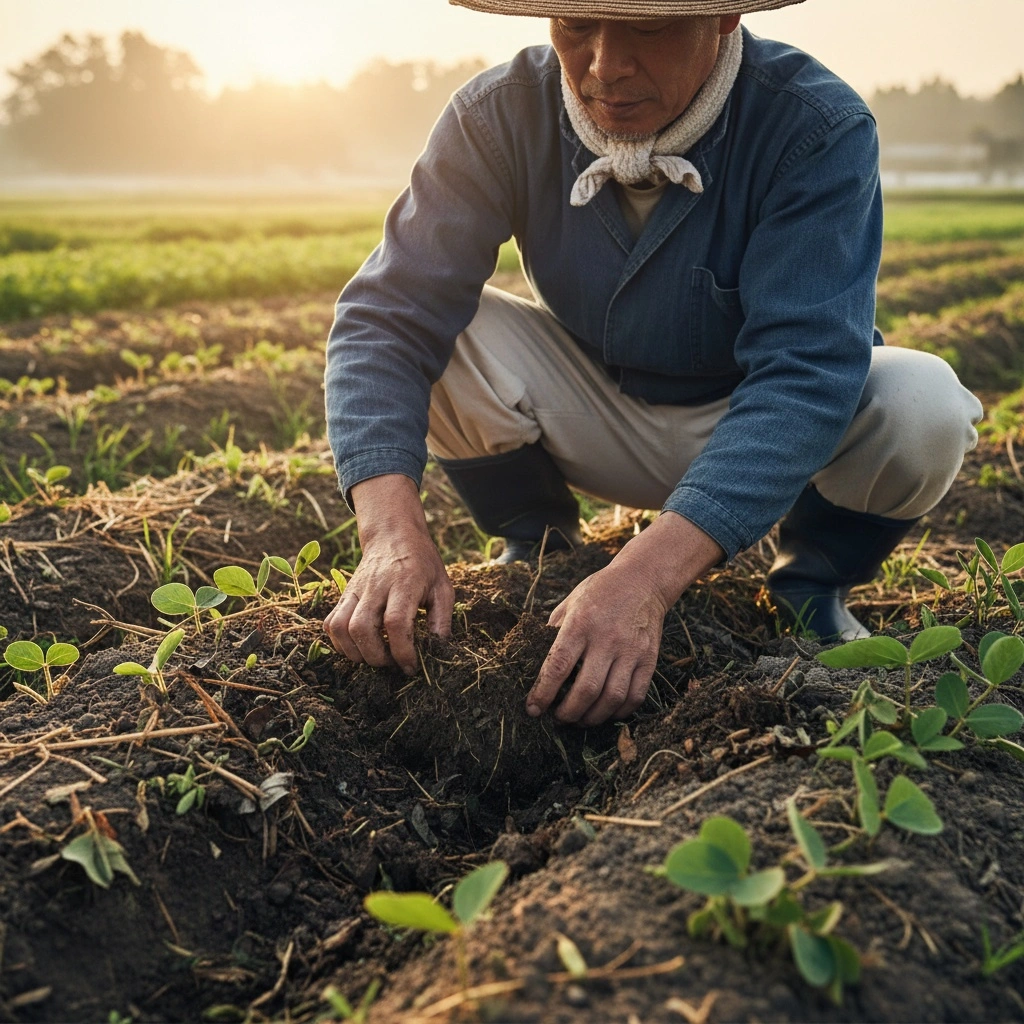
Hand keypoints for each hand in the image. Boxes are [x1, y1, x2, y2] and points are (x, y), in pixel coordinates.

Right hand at [323, 475, 453, 672]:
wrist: (394, 536)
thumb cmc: (422, 564)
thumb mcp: (442, 587)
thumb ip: (442, 619)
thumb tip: (438, 650)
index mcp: (404, 583)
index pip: (395, 622)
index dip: (402, 650)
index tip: (411, 666)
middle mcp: (375, 586)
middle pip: (362, 628)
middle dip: (376, 657)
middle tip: (393, 663)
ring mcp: (355, 590)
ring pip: (341, 627)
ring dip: (355, 652)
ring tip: (375, 657)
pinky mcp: (344, 594)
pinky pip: (331, 623)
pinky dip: (340, 643)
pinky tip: (359, 647)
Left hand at [526, 512, 722, 725]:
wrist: (643, 580)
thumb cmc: (599, 592)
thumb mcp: (569, 604)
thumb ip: (554, 633)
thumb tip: (536, 666)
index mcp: (580, 623)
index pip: (558, 666)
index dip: (543, 693)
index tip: (533, 709)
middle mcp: (606, 639)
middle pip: (586, 689)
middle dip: (568, 713)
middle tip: (558, 718)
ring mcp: (631, 650)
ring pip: (612, 698)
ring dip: (592, 718)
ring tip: (579, 720)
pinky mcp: (649, 659)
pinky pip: (635, 696)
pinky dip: (618, 712)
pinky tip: (605, 712)